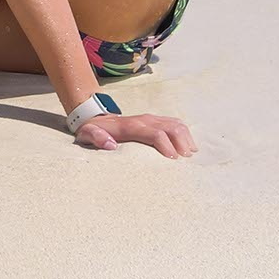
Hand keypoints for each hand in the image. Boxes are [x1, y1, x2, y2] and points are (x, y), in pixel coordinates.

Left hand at [75, 111, 195, 157]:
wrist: (95, 118)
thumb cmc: (93, 131)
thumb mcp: (87, 134)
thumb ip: (96, 138)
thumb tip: (110, 145)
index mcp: (131, 126)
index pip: (155, 133)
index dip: (166, 145)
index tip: (173, 160)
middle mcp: (144, 119)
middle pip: (170, 127)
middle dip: (182, 142)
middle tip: (186, 161)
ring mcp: (151, 118)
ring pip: (175, 123)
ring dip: (186, 138)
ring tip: (191, 154)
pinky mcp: (155, 120)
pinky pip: (174, 123)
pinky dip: (184, 133)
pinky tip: (189, 146)